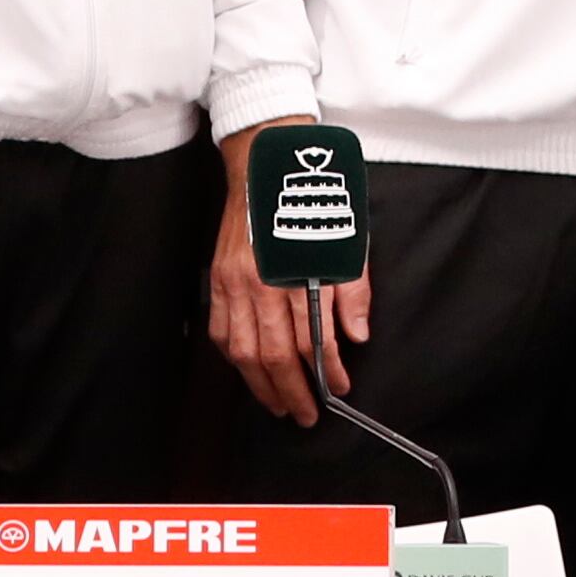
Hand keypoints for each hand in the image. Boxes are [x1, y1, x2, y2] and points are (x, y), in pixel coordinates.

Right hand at [208, 115, 368, 426]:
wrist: (267, 161)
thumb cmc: (313, 196)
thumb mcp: (348, 237)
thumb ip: (353, 290)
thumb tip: (356, 335)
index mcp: (296, 270)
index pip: (313, 337)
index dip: (328, 369)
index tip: (340, 387)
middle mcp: (260, 280)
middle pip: (275, 354)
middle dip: (293, 391)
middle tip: (306, 415)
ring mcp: (234, 282)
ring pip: (243, 351)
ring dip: (261, 385)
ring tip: (278, 405)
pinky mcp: (219, 279)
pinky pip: (221, 331)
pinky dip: (235, 358)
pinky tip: (250, 371)